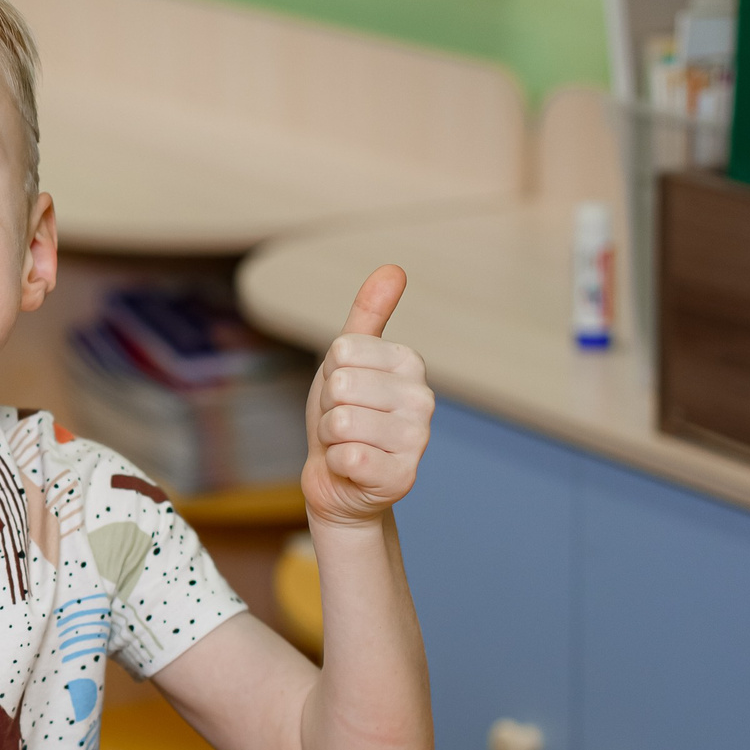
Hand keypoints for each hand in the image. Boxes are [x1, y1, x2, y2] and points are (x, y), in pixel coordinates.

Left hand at [301, 264, 432, 528]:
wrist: (338, 481)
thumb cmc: (342, 416)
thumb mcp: (345, 361)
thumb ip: (367, 315)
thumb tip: (393, 269)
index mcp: (410, 363)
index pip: (342, 350)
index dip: (329, 374)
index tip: (343, 394)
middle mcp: (423, 399)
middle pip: (340, 386)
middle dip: (327, 409)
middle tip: (341, 424)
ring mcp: (417, 440)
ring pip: (340, 422)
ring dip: (330, 438)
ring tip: (347, 445)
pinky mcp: (402, 477)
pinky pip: (347, 456)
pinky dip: (337, 464)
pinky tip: (353, 468)